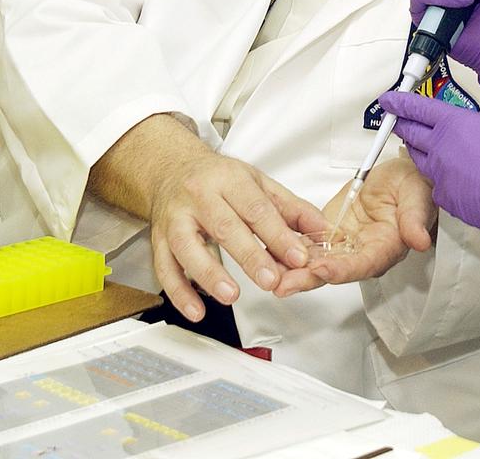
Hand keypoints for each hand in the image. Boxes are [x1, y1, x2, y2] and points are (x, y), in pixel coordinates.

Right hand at [88, 114, 327, 322]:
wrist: (171, 168)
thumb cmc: (217, 178)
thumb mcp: (257, 182)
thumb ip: (290, 207)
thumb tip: (321, 229)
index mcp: (228, 179)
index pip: (255, 208)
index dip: (278, 235)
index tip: (297, 257)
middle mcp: (198, 196)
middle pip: (224, 227)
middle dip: (250, 256)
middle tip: (271, 280)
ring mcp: (175, 219)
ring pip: (187, 247)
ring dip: (209, 274)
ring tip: (231, 295)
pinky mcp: (159, 240)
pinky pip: (165, 268)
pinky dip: (180, 292)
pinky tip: (197, 310)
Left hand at [275, 157, 436, 294]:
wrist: (401, 178)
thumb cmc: (413, 187)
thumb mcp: (418, 196)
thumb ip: (415, 218)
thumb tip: (420, 239)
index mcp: (386, 249)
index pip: (362, 265)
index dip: (341, 269)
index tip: (321, 269)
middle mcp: (362, 253)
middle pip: (333, 270)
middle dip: (307, 278)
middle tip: (283, 283)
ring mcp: (344, 245)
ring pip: (316, 261)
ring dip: (293, 269)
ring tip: (269, 274)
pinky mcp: (330, 232)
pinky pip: (308, 244)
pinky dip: (288, 249)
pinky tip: (269, 253)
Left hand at [379, 93, 479, 232]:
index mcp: (453, 124)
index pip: (417, 108)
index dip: (400, 101)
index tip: (389, 99)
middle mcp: (441, 151)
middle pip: (411, 134)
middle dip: (402, 124)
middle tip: (397, 119)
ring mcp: (443, 178)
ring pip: (422, 161)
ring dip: (419, 150)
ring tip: (421, 145)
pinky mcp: (451, 201)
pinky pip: (439, 186)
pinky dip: (442, 178)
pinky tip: (453, 177)